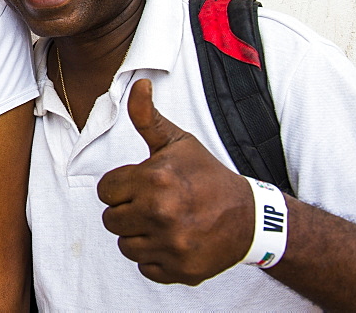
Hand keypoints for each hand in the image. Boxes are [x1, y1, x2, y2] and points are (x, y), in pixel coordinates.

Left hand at [96, 79, 253, 284]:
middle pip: (111, 220)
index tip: (142, 185)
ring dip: (140, 235)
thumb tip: (138, 84)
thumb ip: (147, 117)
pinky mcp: (180, 270)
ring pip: (125, 245)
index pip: (105, 191)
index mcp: (153, 179)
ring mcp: (171, 244)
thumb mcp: (177, 142)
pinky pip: (144, 267)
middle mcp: (160, 213)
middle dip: (128, 211)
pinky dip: (156, 258)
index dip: (121, 187)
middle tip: (155, 204)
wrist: (250, 218)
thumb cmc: (207, 176)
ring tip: (164, 223)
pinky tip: (174, 241)